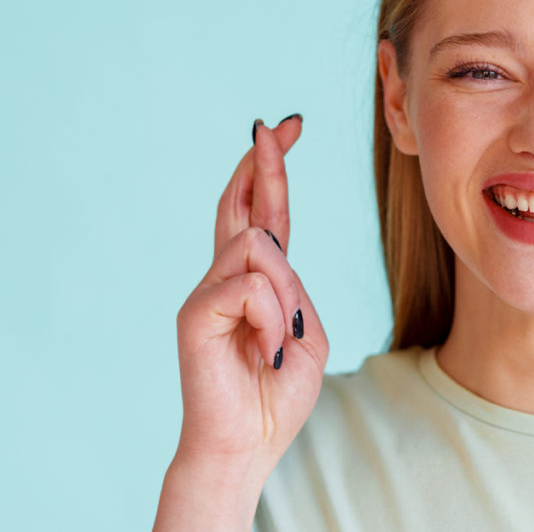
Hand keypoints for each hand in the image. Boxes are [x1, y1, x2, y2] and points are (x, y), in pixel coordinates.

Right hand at [157, 116, 328, 528]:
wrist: (249, 444)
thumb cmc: (278, 393)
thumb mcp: (306, 333)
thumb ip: (292, 288)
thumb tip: (262, 247)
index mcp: (259, 282)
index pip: (265, 215)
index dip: (272, 171)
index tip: (287, 127)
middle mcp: (227, 277)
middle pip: (243, 206)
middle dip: (264, 162)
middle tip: (278, 123)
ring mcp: (207, 290)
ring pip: (260, 247)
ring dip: (285, 293)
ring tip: (277, 339)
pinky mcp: (193, 311)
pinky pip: (250, 285)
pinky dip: (270, 317)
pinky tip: (262, 348)